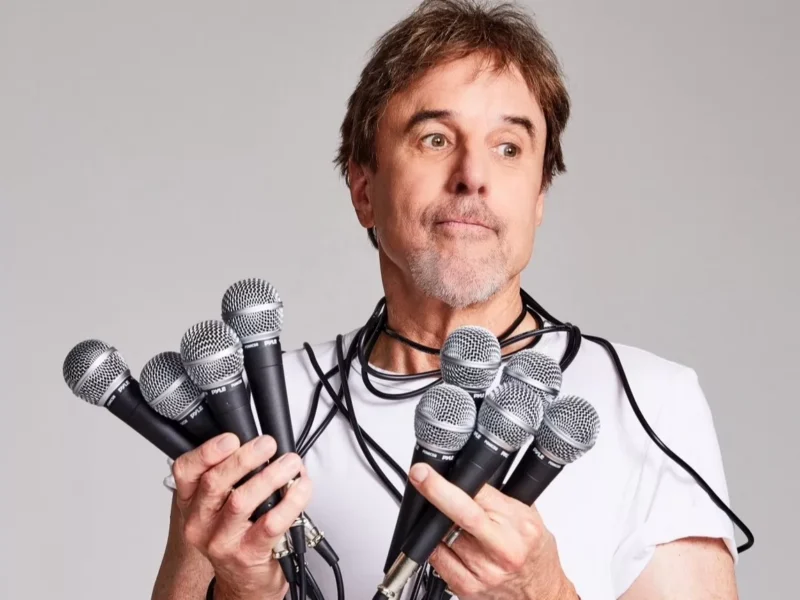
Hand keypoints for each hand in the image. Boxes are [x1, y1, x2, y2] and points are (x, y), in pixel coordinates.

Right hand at [172, 433, 312, 599]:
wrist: (244, 582)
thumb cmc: (236, 538)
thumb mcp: (221, 507)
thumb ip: (232, 477)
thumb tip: (264, 447)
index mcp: (192, 504)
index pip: (186, 471)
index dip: (207, 451)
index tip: (231, 438)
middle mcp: (200, 523)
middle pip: (215, 482)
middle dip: (245, 458)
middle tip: (268, 444)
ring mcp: (222, 541)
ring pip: (242, 500)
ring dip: (271, 476)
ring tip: (290, 463)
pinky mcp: (247, 553)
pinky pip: (270, 523)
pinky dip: (290, 502)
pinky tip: (300, 489)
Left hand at [409, 463, 577, 599]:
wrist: (541, 592)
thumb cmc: (534, 553)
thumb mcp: (527, 516)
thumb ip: (498, 497)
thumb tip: (467, 476)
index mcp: (519, 526)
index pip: (482, 493)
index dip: (455, 480)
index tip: (431, 470)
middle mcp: (502, 549)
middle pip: (462, 514)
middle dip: (438, 492)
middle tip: (420, 476)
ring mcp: (483, 571)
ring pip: (443, 536)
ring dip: (437, 523)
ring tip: (452, 522)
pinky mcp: (467, 587)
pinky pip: (437, 558)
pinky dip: (435, 545)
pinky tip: (447, 542)